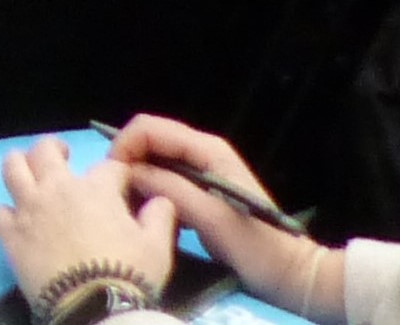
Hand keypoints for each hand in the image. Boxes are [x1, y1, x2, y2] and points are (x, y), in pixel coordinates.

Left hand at [0, 138, 172, 315]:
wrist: (94, 308)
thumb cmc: (128, 273)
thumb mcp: (157, 246)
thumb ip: (160, 217)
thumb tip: (161, 199)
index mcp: (96, 188)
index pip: (108, 166)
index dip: (116, 174)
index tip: (120, 184)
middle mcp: (57, 189)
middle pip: (45, 150)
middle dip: (55, 148)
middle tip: (62, 155)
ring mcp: (29, 209)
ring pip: (12, 168)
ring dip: (21, 164)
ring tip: (29, 171)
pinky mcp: (10, 234)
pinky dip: (9, 211)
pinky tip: (18, 219)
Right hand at [109, 116, 342, 318]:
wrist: (287, 272)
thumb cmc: (252, 244)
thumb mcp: (209, 217)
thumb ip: (168, 189)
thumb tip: (128, 172)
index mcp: (207, 149)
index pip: (150, 128)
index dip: (125, 146)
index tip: (112, 178)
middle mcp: (203, 152)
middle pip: (150, 140)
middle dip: (128, 161)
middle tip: (117, 195)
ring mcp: (202, 171)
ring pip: (155, 161)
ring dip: (138, 177)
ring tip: (130, 206)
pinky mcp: (200, 191)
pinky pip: (164, 179)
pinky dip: (151, 191)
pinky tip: (150, 214)